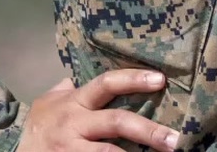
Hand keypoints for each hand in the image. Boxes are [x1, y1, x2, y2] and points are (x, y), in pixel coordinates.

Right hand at [17, 69, 183, 151]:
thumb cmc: (40, 126)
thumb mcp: (50, 101)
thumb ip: (69, 88)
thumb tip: (84, 72)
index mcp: (75, 101)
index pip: (106, 84)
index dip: (133, 79)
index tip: (160, 79)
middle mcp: (75, 123)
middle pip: (116, 121)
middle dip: (149, 130)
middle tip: (176, 139)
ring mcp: (73, 148)